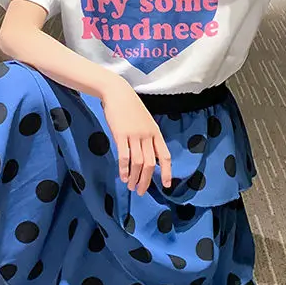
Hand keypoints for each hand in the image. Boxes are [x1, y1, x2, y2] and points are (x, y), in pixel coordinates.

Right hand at [100, 78, 171, 195]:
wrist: (118, 93)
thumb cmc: (131, 108)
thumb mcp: (145, 122)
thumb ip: (149, 138)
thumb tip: (150, 157)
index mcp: (156, 133)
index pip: (165, 156)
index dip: (167, 171)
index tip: (166, 185)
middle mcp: (147, 135)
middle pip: (150, 164)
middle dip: (147, 180)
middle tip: (141, 191)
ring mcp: (134, 135)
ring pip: (138, 162)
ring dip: (135, 177)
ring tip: (131, 187)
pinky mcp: (121, 134)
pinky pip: (124, 156)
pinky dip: (124, 169)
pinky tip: (123, 176)